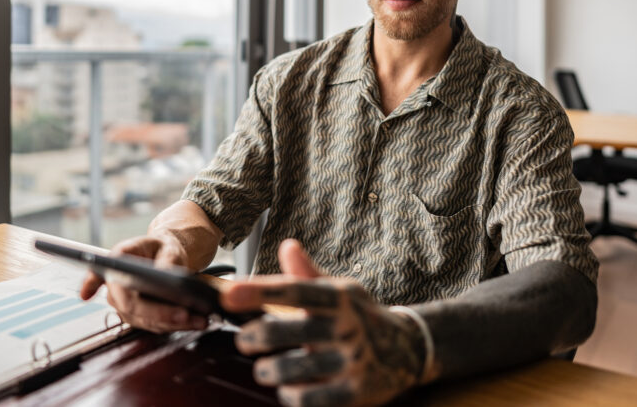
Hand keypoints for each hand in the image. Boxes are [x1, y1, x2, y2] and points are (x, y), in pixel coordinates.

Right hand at [78, 234, 207, 333]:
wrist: (167, 256)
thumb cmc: (163, 248)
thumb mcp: (169, 246)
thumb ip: (167, 258)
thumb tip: (166, 275)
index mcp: (118, 259)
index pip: (100, 273)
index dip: (90, 284)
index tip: (85, 294)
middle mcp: (115, 284)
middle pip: (130, 305)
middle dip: (158, 313)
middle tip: (184, 314)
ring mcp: (125, 303)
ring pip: (144, 320)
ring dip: (172, 323)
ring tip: (199, 319)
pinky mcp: (138, 316)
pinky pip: (154, 325)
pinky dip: (175, 325)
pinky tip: (195, 322)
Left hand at [221, 240, 424, 406]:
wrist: (407, 350)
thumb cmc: (360, 317)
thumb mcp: (340, 291)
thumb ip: (308, 275)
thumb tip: (287, 245)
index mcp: (338, 298)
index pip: (293, 290)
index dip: (259, 291)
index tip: (229, 293)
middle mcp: (345, 327)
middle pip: (286, 329)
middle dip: (255, 336)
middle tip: (245, 339)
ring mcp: (351, 362)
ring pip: (291, 369)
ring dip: (267, 371)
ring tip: (264, 369)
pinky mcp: (354, 392)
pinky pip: (308, 399)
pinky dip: (290, 394)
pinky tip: (289, 388)